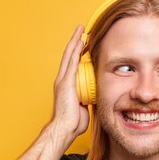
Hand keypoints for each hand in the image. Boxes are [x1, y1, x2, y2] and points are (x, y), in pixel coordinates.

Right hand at [51, 25, 89, 139]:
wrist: (65, 129)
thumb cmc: (73, 123)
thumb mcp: (84, 107)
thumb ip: (88, 98)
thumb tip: (96, 96)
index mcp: (66, 86)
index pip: (72, 65)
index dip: (77, 53)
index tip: (84, 45)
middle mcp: (62, 80)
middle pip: (69, 56)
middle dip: (75, 42)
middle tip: (81, 30)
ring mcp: (63, 79)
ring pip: (69, 55)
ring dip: (75, 41)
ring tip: (81, 30)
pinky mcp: (66, 81)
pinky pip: (72, 61)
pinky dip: (76, 49)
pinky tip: (80, 40)